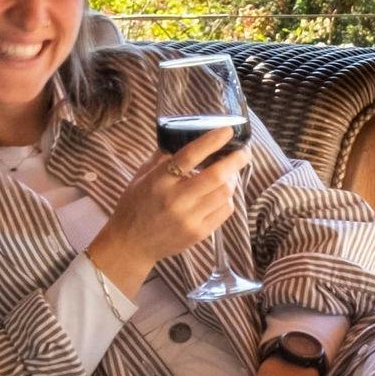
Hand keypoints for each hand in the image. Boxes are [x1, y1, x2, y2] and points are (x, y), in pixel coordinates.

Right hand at [83, 127, 246, 298]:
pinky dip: (228, 198)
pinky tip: (223, 192)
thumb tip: (185, 137)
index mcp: (159, 181)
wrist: (130, 245)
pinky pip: (225, 211)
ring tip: (231, 172)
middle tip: (243, 152)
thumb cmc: (135, 206)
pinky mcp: (199, 233)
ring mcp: (189, 219)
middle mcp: (176, 200)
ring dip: (233, 179)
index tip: (227, 131)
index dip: (211, 141)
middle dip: (235, 160)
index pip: (190, 156)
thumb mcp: (142, 176)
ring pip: (225, 193)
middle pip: (216, 177)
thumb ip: (163, 157)